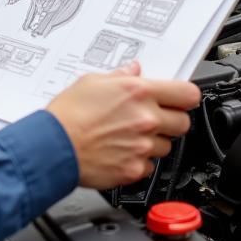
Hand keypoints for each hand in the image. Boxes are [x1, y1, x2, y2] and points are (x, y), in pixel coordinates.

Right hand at [46, 62, 199, 188]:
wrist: (53, 146)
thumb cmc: (67, 114)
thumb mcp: (92, 81)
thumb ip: (119, 76)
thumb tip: (133, 71)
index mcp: (138, 93)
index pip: (187, 94)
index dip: (185, 96)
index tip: (179, 98)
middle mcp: (146, 119)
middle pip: (183, 123)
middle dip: (171, 120)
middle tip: (154, 118)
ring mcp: (142, 146)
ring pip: (167, 146)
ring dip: (154, 141)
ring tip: (130, 136)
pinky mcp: (134, 169)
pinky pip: (149, 166)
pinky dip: (139, 161)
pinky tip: (122, 152)